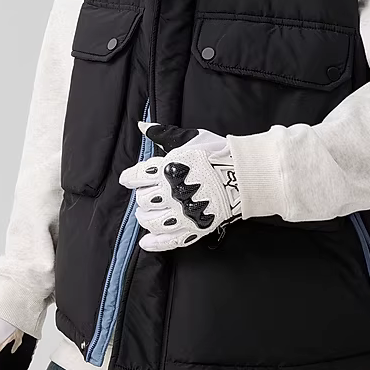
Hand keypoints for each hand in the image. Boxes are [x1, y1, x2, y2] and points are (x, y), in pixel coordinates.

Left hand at [118, 121, 241, 251]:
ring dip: (146, 218)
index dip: (130, 178)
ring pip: (152, 221)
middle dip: (143, 198)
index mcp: (166, 169)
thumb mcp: (188, 139)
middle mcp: (170, 192)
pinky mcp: (193, 227)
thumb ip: (163, 134)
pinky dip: (156, 243)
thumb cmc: (216, 154)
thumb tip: (142, 126)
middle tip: (148, 196)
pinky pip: (170, 240)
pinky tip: (146, 243)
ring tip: (148, 215)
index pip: (137, 176)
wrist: (242, 174)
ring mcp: (181, 212)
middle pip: (143, 200)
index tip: (128, 180)